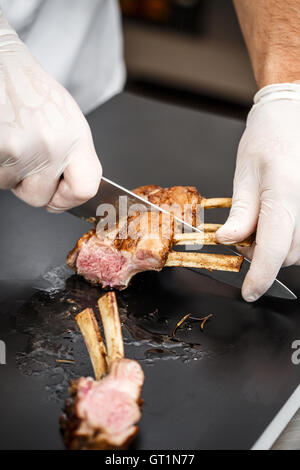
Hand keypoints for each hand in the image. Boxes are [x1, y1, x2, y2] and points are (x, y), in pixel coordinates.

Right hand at [0, 13, 101, 210]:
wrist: (2, 63)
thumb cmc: (31, 90)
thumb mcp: (67, 120)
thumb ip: (73, 156)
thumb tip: (72, 190)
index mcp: (76, 138)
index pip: (85, 189)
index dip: (69, 200)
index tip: (58, 198)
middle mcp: (52, 145)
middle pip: (40, 197)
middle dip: (28, 185)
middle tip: (25, 159)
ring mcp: (22, 149)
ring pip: (11, 186)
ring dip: (8, 171)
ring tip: (11, 138)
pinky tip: (1, 138)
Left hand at [216, 84, 299, 301]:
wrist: (293, 113)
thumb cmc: (269, 136)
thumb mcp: (246, 172)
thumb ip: (242, 212)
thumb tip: (229, 241)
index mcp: (284, 194)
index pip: (275, 249)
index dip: (260, 276)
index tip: (249, 292)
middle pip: (288, 254)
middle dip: (262, 257)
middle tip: (241, 237)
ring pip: (298, 247)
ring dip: (275, 247)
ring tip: (259, 221)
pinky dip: (287, 236)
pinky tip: (275, 219)